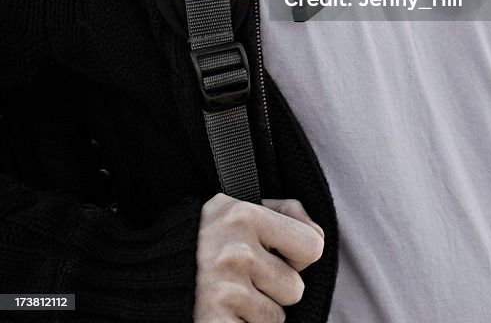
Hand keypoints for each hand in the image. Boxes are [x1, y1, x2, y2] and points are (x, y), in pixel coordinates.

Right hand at [193, 193, 324, 322]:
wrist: (145, 274)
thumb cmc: (204, 239)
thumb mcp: (237, 207)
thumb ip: (284, 212)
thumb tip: (318, 235)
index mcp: (244, 215)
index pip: (313, 245)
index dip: (299, 255)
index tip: (276, 253)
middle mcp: (235, 251)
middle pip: (296, 288)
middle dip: (275, 288)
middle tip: (244, 276)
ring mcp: (225, 290)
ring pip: (276, 318)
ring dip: (257, 311)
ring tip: (229, 293)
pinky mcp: (215, 322)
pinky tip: (222, 311)